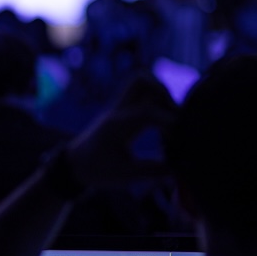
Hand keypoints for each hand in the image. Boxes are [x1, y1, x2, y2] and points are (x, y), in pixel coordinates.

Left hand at [66, 73, 177, 188]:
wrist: (75, 164)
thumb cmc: (99, 170)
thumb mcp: (125, 175)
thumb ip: (153, 170)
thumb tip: (180, 169)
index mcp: (117, 126)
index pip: (146, 112)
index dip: (169, 121)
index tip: (180, 137)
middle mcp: (117, 110)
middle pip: (141, 81)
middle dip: (164, 95)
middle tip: (175, 118)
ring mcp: (118, 106)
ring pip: (140, 80)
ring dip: (160, 91)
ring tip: (170, 114)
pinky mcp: (121, 107)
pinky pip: (139, 89)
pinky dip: (155, 96)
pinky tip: (162, 117)